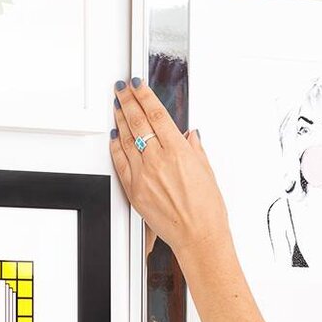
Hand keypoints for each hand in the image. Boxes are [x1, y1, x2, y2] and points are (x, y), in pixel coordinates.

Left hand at [108, 80, 231, 261]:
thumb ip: (195, 150)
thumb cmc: (207, 210)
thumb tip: (189, 136)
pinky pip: (120, 162)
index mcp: (178, 151)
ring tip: (116, 106)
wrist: (198, 237)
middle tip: (121, 89)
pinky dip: (116, 147)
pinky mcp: (134, 190)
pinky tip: (115, 137)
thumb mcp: (207, 171)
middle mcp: (158, 160)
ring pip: (126, 139)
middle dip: (127, 101)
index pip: (156, 113)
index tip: (137, 84)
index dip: (144, 95)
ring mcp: (143, 175)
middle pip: (137, 121)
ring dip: (120, 119)